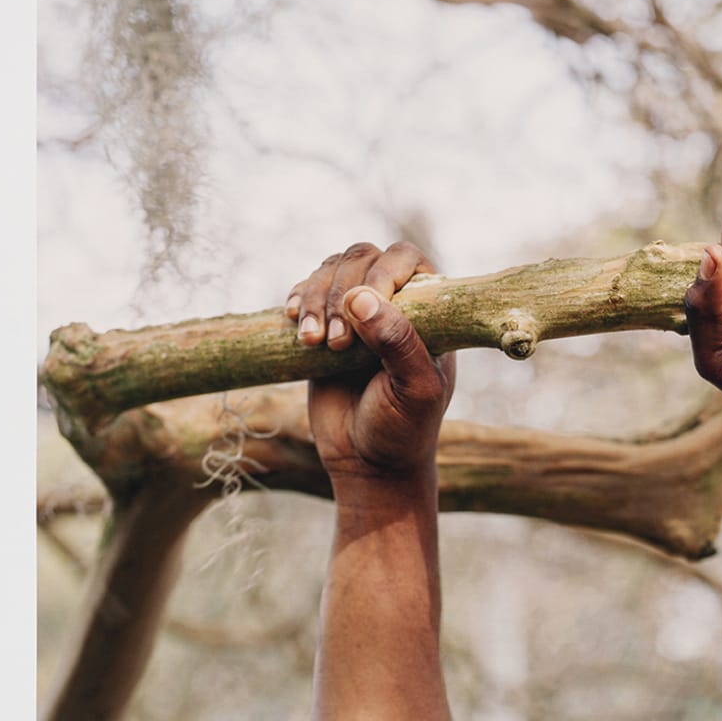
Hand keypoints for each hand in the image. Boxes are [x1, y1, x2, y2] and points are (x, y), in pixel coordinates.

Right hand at [284, 241, 455, 483]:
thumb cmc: (403, 427)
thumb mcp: (414, 391)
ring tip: (312, 343)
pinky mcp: (324, 326)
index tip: (366, 308)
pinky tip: (292, 321)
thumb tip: (363, 300)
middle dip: (341, 293)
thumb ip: (398, 344)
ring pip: (330, 270)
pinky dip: (298, 300)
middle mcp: (394, 301)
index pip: (405, 259)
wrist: (367, 462)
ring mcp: (357, 311)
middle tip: (336, 344)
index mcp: (429, 309)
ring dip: (316, 299)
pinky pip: (307, 291)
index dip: (382, 273)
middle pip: (361, 258)